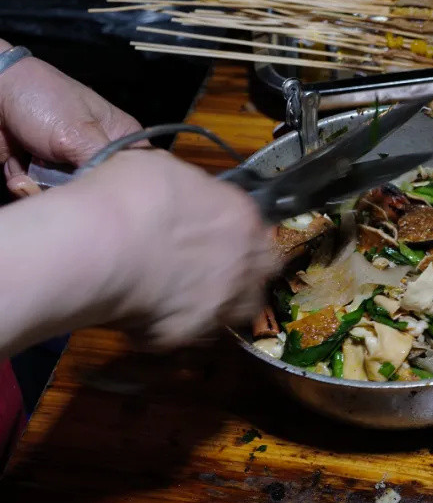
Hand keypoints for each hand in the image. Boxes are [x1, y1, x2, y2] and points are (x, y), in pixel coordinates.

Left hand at [0, 40, 141, 196]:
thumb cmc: (39, 96)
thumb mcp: (78, 132)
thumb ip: (102, 164)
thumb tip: (112, 192)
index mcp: (117, 135)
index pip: (135, 169)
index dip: (121, 183)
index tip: (98, 185)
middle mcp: (94, 150)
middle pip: (97, 188)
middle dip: (73, 187)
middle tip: (58, 174)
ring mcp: (65, 162)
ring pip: (66, 194)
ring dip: (43, 186)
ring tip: (33, 168)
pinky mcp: (39, 171)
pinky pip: (39, 193)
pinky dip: (25, 183)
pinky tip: (20, 167)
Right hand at [74, 150, 279, 346]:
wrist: (100, 246)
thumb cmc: (130, 195)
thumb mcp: (161, 167)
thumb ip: (185, 187)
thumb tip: (179, 192)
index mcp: (241, 216)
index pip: (257, 228)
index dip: (238, 232)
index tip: (216, 233)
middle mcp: (243, 263)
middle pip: (263, 272)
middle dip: (245, 270)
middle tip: (212, 268)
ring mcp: (220, 304)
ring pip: (239, 311)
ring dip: (222, 304)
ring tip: (190, 297)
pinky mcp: (187, 335)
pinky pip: (187, 335)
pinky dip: (172, 327)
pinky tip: (148, 317)